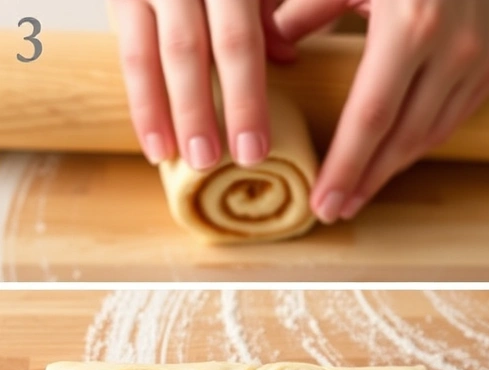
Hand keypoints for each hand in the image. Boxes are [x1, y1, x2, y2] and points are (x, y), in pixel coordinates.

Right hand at [110, 0, 294, 169]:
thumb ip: (272, 10)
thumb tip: (288, 59)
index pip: (237, 41)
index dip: (245, 99)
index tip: (254, 151)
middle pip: (188, 51)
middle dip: (199, 112)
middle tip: (211, 164)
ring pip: (147, 54)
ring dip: (160, 113)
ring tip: (175, 160)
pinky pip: (126, 51)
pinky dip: (140, 100)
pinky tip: (153, 141)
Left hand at [273, 0, 488, 222]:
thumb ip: (306, 8)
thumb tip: (273, 51)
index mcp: (411, 25)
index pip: (370, 117)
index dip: (345, 166)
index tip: (323, 200)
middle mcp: (453, 50)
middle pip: (402, 138)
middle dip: (365, 179)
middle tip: (333, 209)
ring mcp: (481, 61)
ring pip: (431, 135)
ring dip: (393, 170)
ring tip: (358, 193)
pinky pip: (453, 118)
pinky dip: (421, 143)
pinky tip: (394, 157)